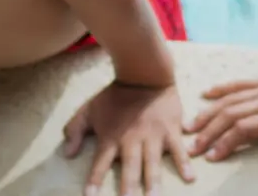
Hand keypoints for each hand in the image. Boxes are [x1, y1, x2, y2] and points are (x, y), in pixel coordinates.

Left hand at [62, 82, 192, 195]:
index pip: (100, 162)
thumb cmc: (115, 95)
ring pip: (153, 162)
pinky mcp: (170, 130)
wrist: (143, 73)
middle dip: (128, 186)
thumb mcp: (89, 109)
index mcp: (111, 137)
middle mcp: (132, 139)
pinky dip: (184, 163)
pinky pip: (178, 149)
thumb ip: (75, 129)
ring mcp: (153, 136)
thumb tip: (67, 153)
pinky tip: (190, 178)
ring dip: (154, 181)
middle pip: (130, 166)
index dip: (94, 179)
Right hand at [185, 64, 257, 170]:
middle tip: (192, 148)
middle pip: (230, 116)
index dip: (225, 143)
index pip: (244, 130)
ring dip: (209, 113)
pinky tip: (207, 94)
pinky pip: (240, 84)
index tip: (211, 156)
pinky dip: (222, 89)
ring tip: (190, 126)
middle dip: (209, 132)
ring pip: (230, 100)